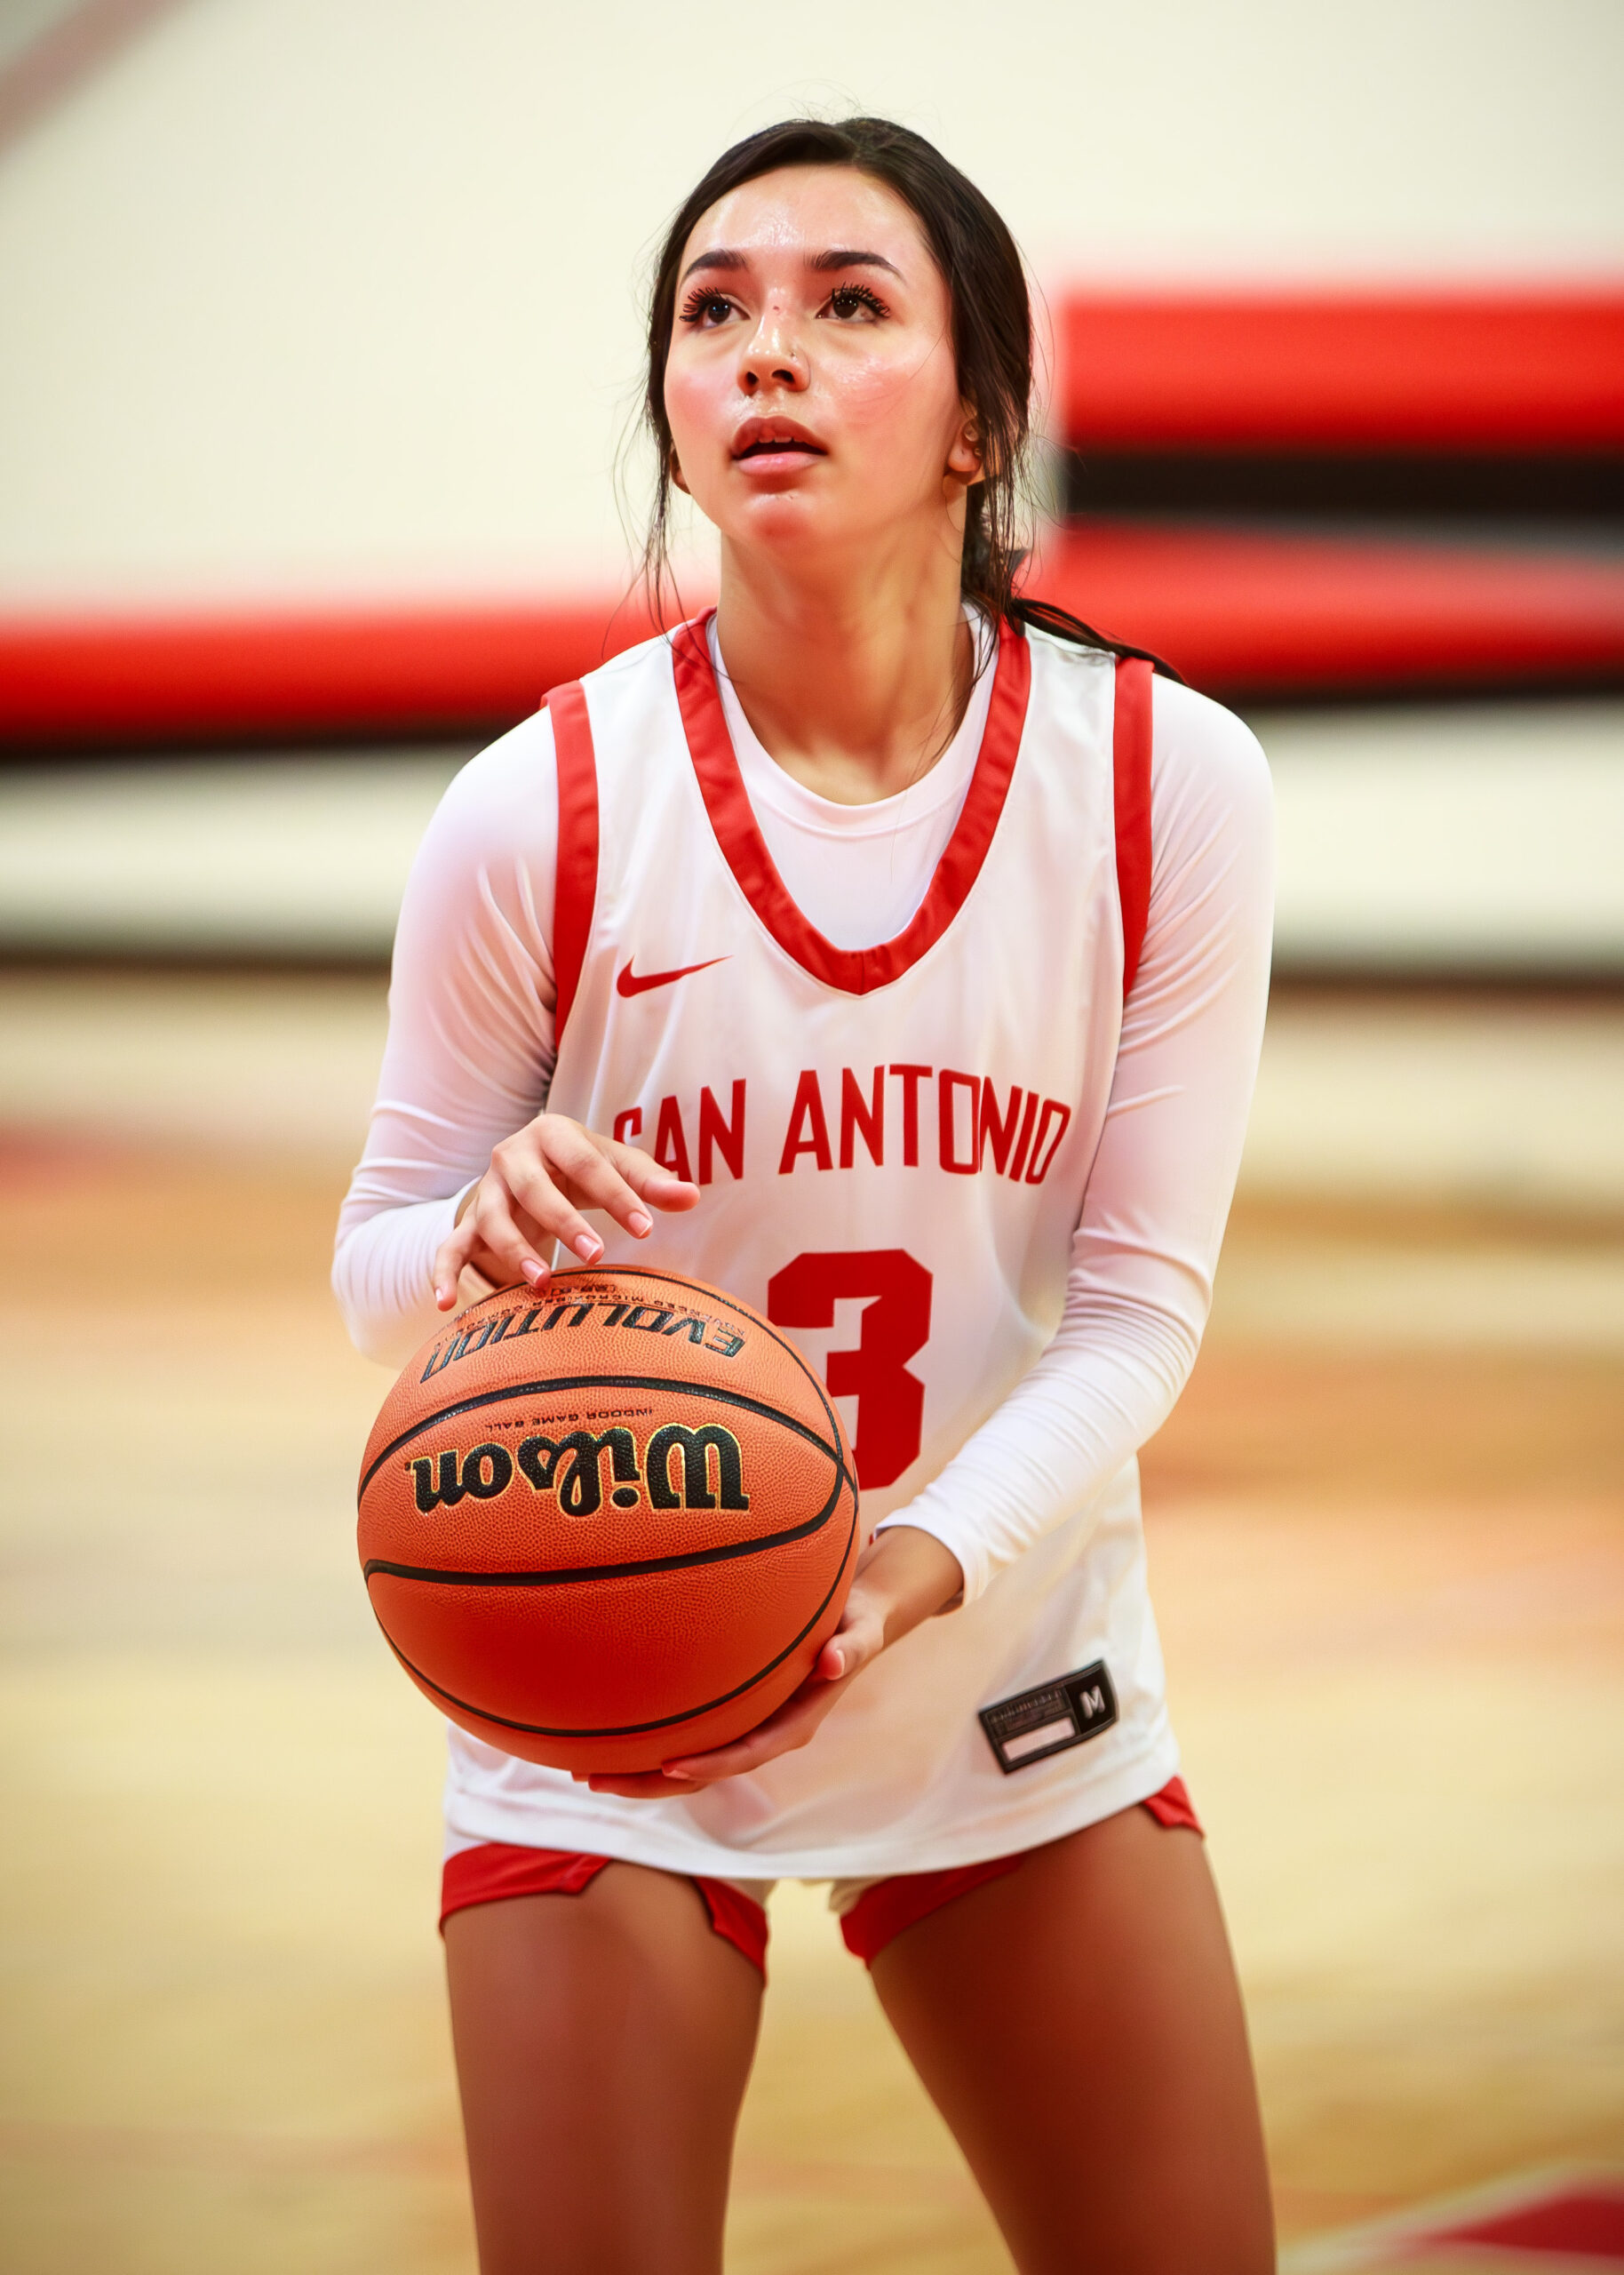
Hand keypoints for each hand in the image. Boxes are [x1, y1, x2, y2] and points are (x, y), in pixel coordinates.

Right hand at [432, 1113, 698, 1307]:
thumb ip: (650, 1182)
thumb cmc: (579, 1168)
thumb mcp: (613, 1166)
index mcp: (552, 1134)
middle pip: (533, 1188)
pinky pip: (449, 1249)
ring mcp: (485, 1193)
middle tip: (597, 1254)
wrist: (524, 1169)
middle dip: (563, 1221)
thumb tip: (692, 1196)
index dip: (616, 1193)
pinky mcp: (466, 1225)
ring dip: (515, 1252)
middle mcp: (511, 1158)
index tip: (646, 1228)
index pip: (586, 1163)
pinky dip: (444, 1275)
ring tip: (543, 1283)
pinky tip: (446, 1303)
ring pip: (492, 1220)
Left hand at [577, 1526, 965, 1798]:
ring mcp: (745, 1726)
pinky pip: (687, 1732)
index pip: (746, 1755)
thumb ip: (852, 1646)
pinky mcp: (731, 1712)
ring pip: (687, 1760)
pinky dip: (648, 1737)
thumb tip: (834, 1660)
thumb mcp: (861, 1631)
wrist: (856, 1622)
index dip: (708, 1765)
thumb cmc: (856, 1622)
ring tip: (582, 1768)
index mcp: (793, 1724)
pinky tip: (606, 1725)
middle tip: (593, 1779)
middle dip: (649, 1782)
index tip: (667, 1765)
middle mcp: (763, 1733)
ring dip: (638, 1770)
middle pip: (702, 1772)